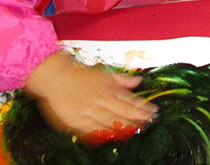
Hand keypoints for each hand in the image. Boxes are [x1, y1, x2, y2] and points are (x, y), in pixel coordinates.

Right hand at [23, 51, 156, 138]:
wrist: (55, 77)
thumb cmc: (79, 75)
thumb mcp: (103, 73)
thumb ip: (122, 79)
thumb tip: (139, 80)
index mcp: (108, 88)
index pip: (129, 100)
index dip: (142, 107)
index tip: (154, 111)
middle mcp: (100, 99)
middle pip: (122, 111)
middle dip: (138, 118)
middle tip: (150, 122)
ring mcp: (88, 110)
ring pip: (110, 121)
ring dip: (124, 127)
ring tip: (137, 130)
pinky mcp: (76, 120)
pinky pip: (92, 129)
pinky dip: (103, 133)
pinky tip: (113, 136)